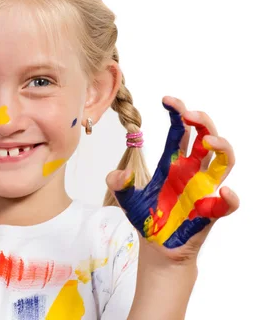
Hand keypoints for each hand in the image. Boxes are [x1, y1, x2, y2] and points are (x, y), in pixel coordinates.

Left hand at [106, 96, 238, 260]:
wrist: (155, 246)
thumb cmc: (146, 217)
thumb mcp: (124, 197)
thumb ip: (117, 182)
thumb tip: (121, 173)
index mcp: (172, 163)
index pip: (180, 131)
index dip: (177, 113)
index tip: (167, 100)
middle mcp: (191, 171)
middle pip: (206, 137)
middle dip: (201, 121)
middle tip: (188, 114)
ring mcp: (203, 189)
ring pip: (224, 162)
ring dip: (222, 147)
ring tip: (208, 141)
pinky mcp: (210, 212)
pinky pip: (227, 203)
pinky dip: (230, 198)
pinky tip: (224, 192)